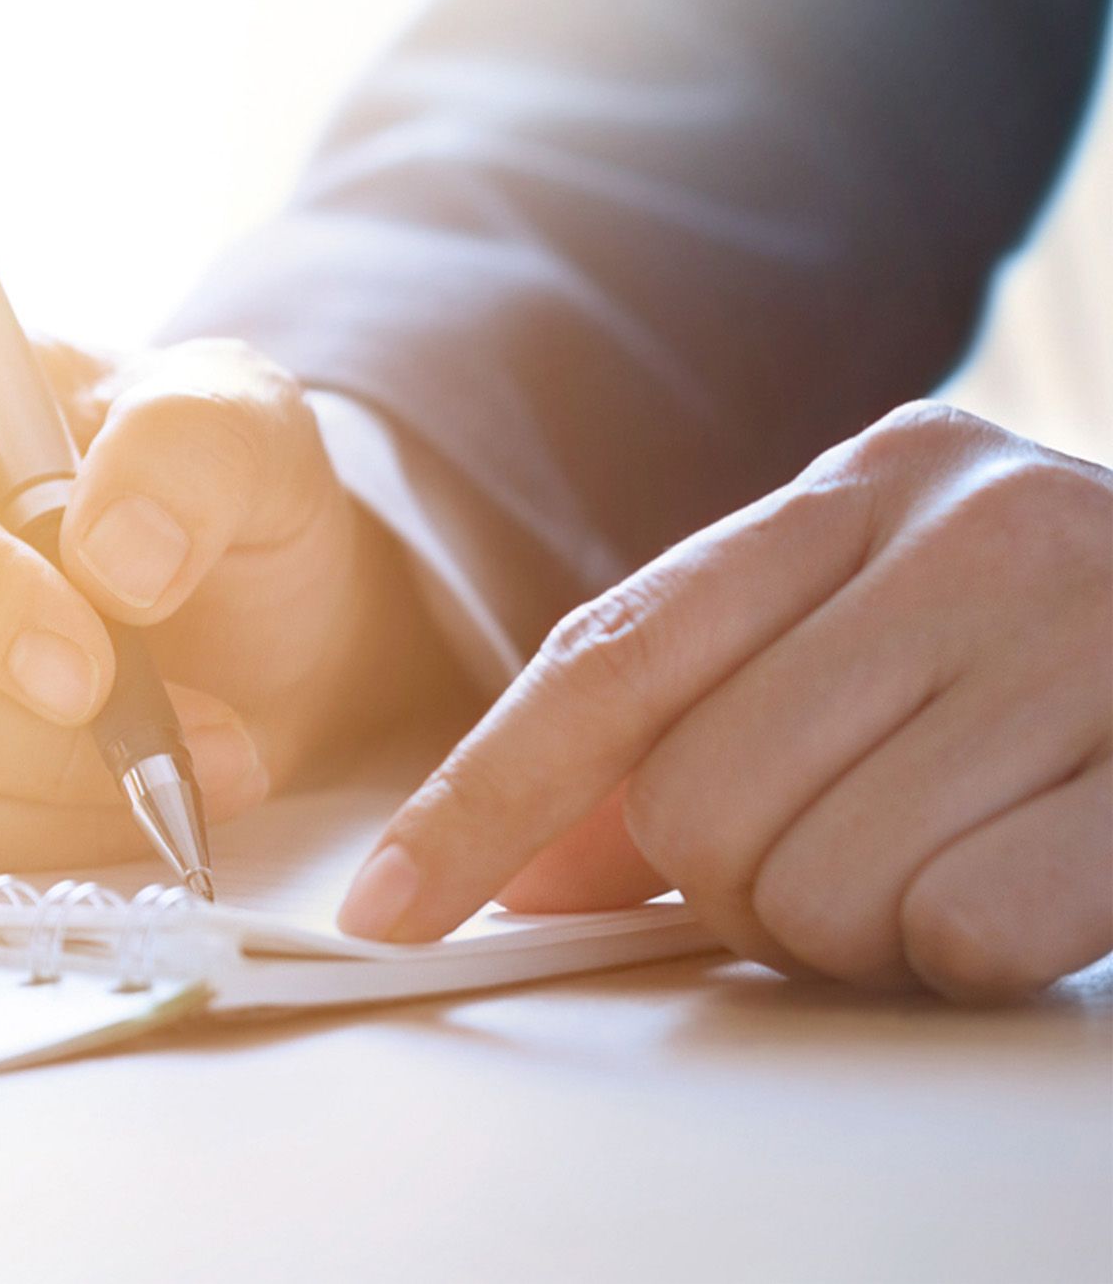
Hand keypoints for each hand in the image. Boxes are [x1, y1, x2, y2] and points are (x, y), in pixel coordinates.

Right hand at [0, 305, 446, 870]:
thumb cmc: (192, 489)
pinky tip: (96, 816)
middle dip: (12, 732)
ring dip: (23, 809)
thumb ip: (194, 448)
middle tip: (173, 749)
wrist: (203, 603)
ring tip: (170, 783)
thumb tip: (118, 560)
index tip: (92, 670)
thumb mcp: (239, 419)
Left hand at [339, 402, 1112, 1002]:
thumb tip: (522, 866)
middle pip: (696, 809)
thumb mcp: (868, 638)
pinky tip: (1034, 869)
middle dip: (736, 886)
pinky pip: (966, 934)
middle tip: (839, 847)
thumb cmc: (1053, 651)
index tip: (388, 914)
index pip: (607, 662)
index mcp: (860, 486)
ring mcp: (1090, 632)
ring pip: (815, 890)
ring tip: (952, 846)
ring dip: (857, 921)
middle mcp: (970, 529)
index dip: (478, 800)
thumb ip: (693, 729)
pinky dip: (970, 944)